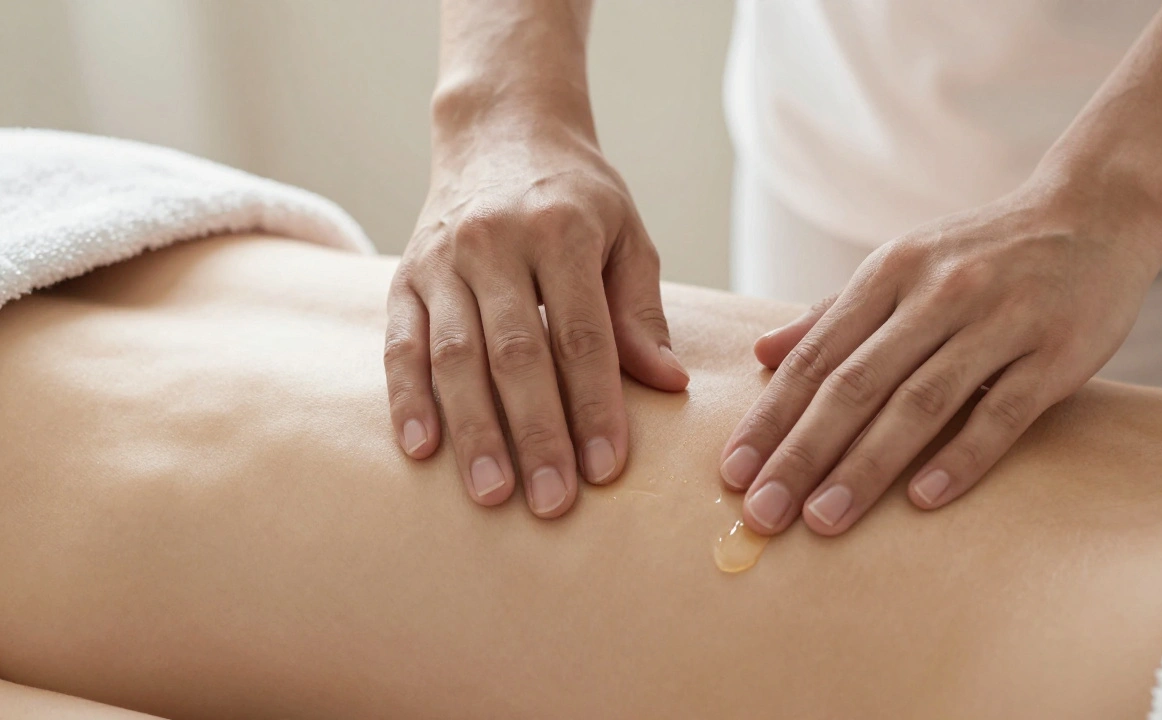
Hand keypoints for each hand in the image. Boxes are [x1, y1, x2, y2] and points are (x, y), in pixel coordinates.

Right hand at [385, 123, 688, 518]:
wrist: (500, 131)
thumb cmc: (576, 194)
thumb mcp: (625, 235)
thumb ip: (639, 310)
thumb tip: (667, 383)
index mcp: (560, 230)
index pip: (581, 334)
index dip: (594, 405)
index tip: (606, 469)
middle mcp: (494, 242)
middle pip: (515, 353)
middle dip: (536, 433)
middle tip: (552, 503)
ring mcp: (441, 260)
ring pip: (454, 356)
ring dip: (473, 431)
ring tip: (492, 494)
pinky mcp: (403, 277)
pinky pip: (400, 345)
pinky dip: (407, 398)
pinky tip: (420, 449)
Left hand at [720, 182, 1161, 535]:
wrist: (1095, 212)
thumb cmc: (983, 252)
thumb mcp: (901, 265)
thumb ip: (832, 313)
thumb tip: (760, 354)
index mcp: (890, 273)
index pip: (815, 356)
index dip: (771, 417)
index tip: (734, 472)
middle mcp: (937, 294)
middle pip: (855, 385)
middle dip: (801, 454)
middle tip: (762, 512)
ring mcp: (999, 321)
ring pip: (919, 403)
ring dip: (865, 467)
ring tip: (823, 519)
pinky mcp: (1056, 352)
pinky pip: (1002, 413)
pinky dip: (959, 458)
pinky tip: (921, 501)